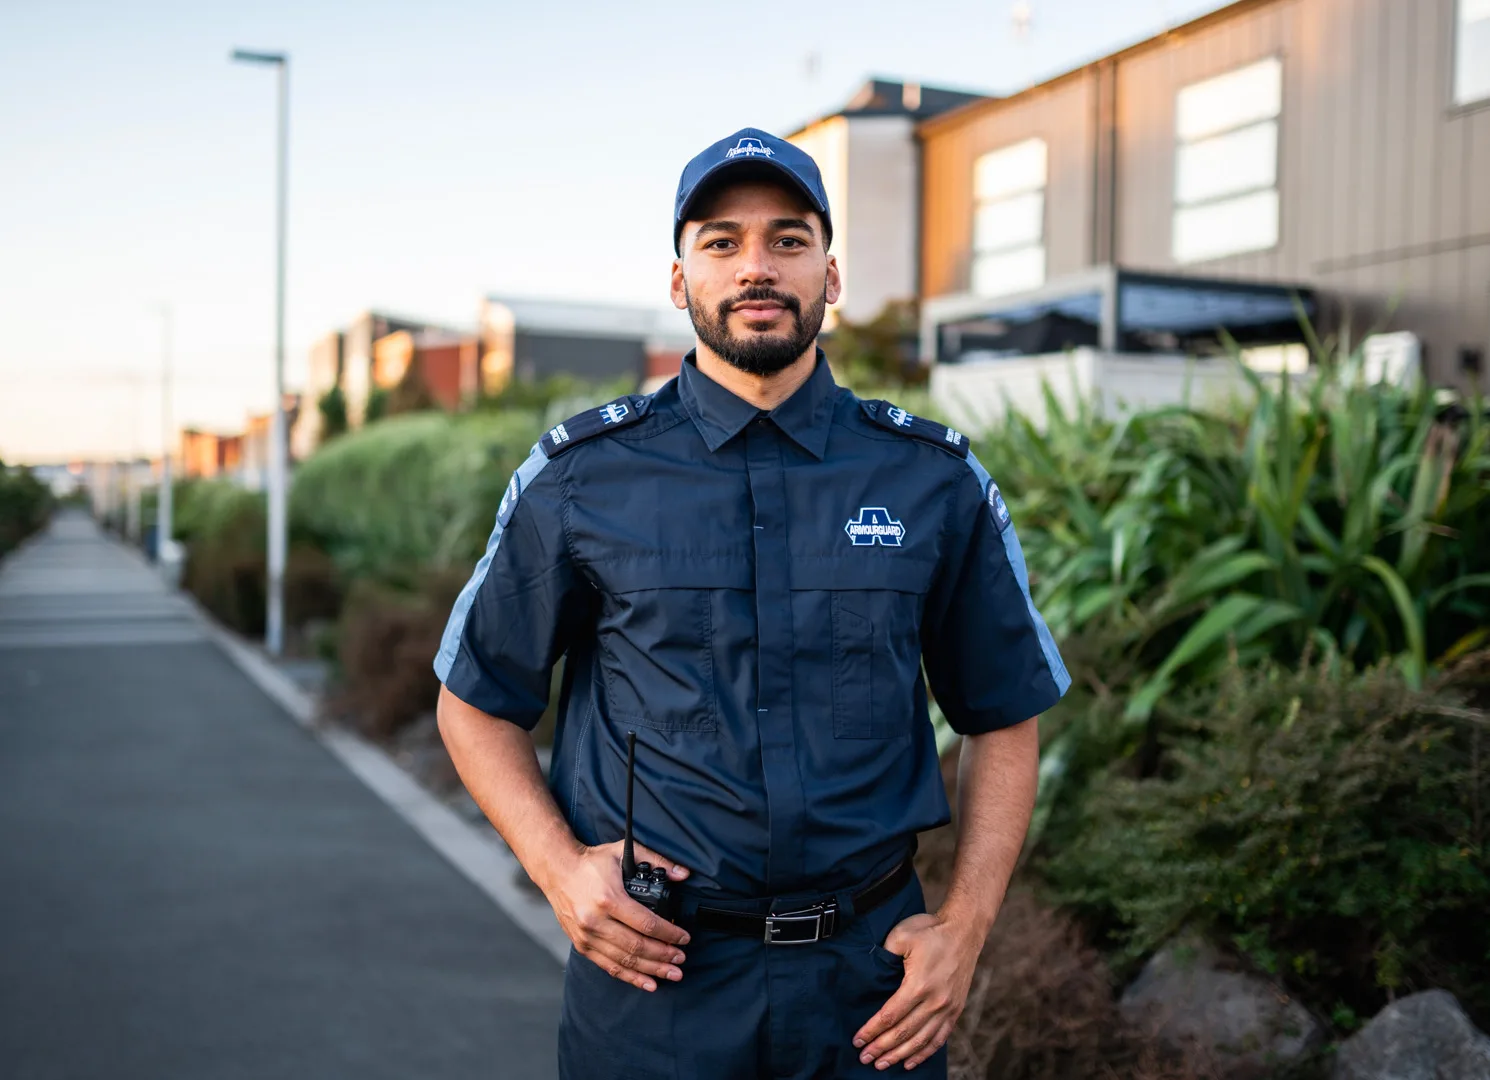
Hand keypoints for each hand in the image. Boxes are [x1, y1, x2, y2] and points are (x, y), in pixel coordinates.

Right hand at [544, 840, 691, 992]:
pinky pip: (609, 966)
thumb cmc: (592, 862)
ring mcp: (587, 936)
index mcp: (609, 899)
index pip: (646, 923)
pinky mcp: (581, 945)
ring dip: (651, 970)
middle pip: (636, 946)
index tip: (684, 938)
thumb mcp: (623, 851)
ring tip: (672, 974)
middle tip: (681, 960)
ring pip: (624, 960)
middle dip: (663, 956)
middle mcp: (596, 921)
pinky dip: (630, 977)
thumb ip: (656, 860)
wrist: (557, 871)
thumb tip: (683, 874)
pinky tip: (647, 982)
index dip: (669, 934)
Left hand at [853, 912, 981, 1070]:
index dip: (872, 1031)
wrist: (964, 930)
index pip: (889, 1016)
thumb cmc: (930, 930)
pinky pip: (939, 1038)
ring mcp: (947, 1007)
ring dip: (900, 1055)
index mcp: (918, 984)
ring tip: (882, 1064)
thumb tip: (871, 974)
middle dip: (881, 1048)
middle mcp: (935, 1001)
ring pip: (920, 1040)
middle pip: (903, 1033)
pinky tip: (910, 1062)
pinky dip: (924, 1053)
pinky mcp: (955, 1009)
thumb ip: (884, 955)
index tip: (858, 1040)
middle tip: (865, 1058)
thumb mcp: (901, 936)